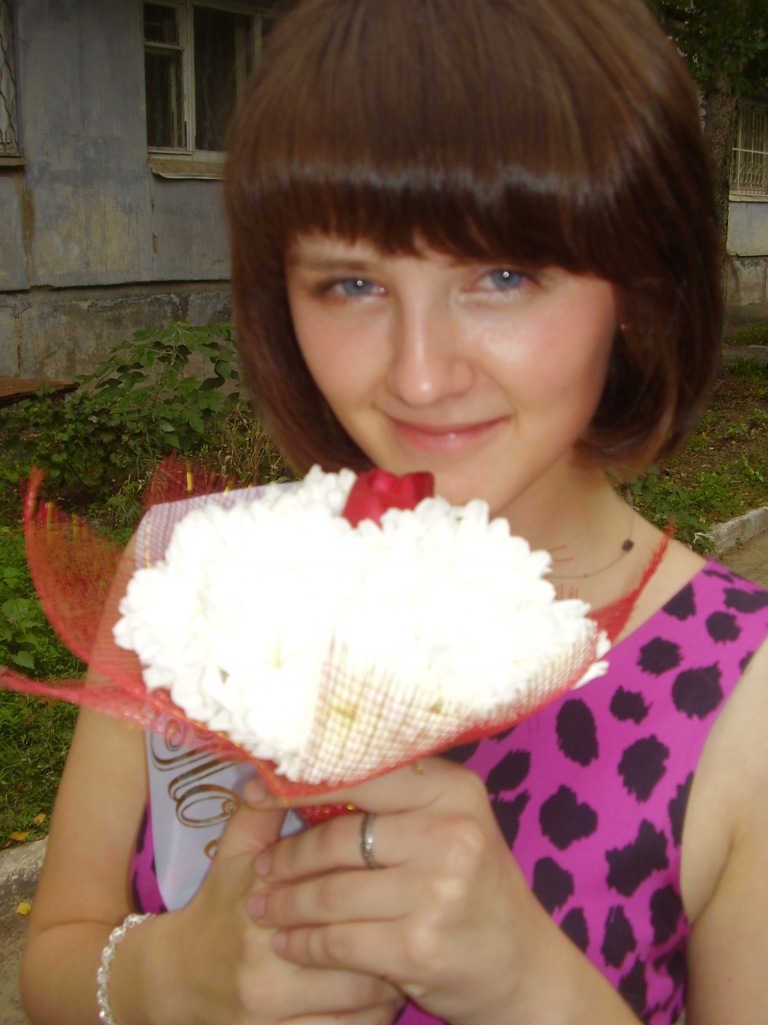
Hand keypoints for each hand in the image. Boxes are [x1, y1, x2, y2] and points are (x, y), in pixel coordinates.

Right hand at [156, 794, 402, 1024]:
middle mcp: (262, 949)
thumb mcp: (235, 849)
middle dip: (397, 928)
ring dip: (394, 976)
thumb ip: (269, 804)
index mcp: (260, 891)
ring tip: (411, 952)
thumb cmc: (218, 904)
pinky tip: (385, 995)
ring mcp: (267, 1001)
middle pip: (358, 941)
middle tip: (424, 913)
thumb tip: (295, 760)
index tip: (411, 866)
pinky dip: (374, 1018)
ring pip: (361, 995)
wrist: (173, 979)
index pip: (338, 883)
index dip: (382, 876)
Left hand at [248, 760, 550, 1024]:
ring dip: (288, 902)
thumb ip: (393, 796)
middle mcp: (450, 834)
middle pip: (340, 837)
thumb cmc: (472, 883)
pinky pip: (338, 940)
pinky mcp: (419, 947)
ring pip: (332, 892)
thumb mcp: (449, 823)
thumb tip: (304, 769)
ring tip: (264, 905)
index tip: (260, 788)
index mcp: (454, 791)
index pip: (361, 774)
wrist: (522, 967)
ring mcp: (437, 892)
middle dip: (289, 855)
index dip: (302, 782)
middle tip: (261, 867)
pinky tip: (288, 942)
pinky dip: (305, 943)